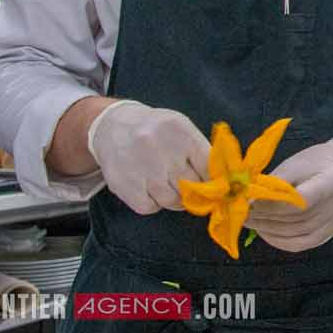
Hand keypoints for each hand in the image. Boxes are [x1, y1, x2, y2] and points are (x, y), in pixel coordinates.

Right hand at [86, 100, 206, 215]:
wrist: (111, 126)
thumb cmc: (155, 130)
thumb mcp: (180, 129)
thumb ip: (201, 152)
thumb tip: (221, 183)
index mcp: (180, 131)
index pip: (208, 166)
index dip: (213, 180)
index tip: (214, 186)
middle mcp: (160, 148)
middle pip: (192, 185)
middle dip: (195, 190)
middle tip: (191, 188)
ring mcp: (141, 168)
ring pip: (172, 200)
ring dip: (175, 199)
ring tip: (169, 186)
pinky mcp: (124, 184)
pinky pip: (149, 207)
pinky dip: (153, 204)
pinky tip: (150, 190)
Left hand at [253, 137, 332, 251]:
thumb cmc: (316, 162)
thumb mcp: (295, 164)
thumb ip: (274, 183)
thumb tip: (248, 201)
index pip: (301, 201)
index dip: (273, 206)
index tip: (250, 203)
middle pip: (298, 220)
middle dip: (266, 219)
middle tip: (242, 215)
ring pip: (297, 234)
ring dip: (269, 230)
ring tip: (250, 222)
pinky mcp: (329, 232)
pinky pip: (302, 244)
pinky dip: (280, 241)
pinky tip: (265, 233)